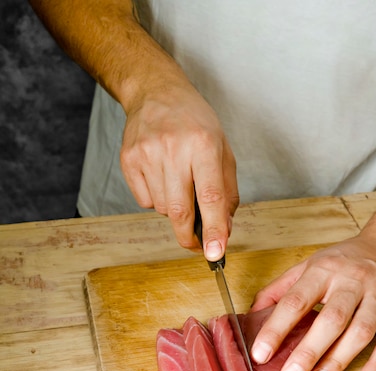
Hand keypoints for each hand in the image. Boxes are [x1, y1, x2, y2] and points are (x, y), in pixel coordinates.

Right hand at [120, 83, 238, 260]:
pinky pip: (144, 201)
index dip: (214, 229)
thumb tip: (224, 230)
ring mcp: (147, 155)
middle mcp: (174, 149)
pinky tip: (160, 176)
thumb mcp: (222, 150)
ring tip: (178, 182)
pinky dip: (156, 199)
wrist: (156, 92)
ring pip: (162, 209)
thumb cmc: (195, 123)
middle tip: (198, 244)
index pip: (210, 197)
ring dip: (174, 210)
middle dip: (190, 237)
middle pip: (179, 212)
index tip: (215, 253)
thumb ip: (227, 193)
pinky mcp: (129, 160)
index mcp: (203, 145)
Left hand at [250, 232, 375, 370]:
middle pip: (331, 319)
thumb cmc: (346, 259)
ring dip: (338, 360)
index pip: (295, 301)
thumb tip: (252, 316)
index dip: (276, 329)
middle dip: (308, 351)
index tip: (260, 353)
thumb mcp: (309, 265)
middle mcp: (353, 281)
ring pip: (361, 332)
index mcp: (324, 269)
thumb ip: (280, 289)